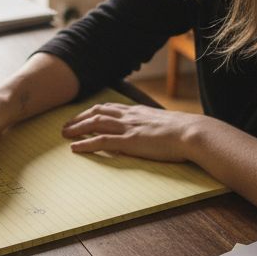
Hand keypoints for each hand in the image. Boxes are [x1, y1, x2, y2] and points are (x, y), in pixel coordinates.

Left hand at [61, 102, 207, 162]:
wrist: (192, 132)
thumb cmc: (184, 132)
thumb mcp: (164, 125)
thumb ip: (152, 127)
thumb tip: (149, 134)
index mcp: (138, 111)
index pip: (110, 107)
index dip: (93, 112)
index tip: (83, 116)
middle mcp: (130, 116)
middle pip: (97, 112)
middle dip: (79, 118)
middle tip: (66, 126)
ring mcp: (128, 128)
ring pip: (95, 124)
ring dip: (77, 128)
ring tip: (64, 134)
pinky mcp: (129, 141)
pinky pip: (101, 141)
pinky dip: (85, 144)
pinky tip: (75, 148)